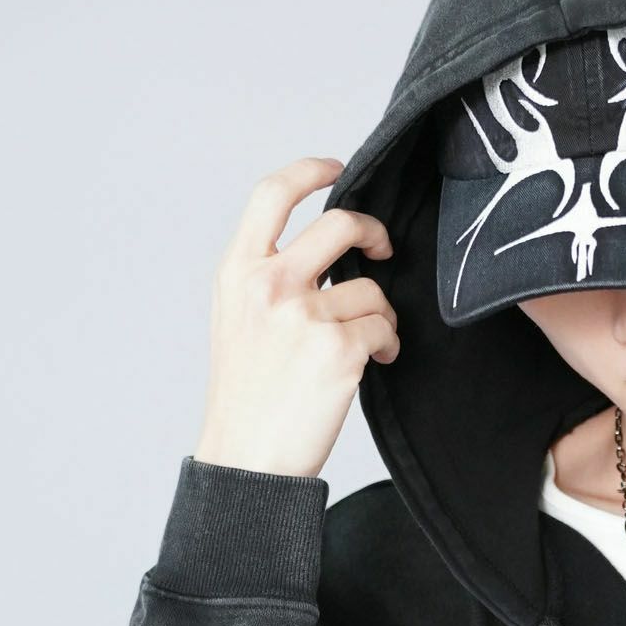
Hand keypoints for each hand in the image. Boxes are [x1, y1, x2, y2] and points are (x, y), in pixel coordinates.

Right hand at [193, 155, 399, 480]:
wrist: (249, 456)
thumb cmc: (248, 394)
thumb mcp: (237, 318)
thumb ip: (269, 276)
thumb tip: (326, 248)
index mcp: (238, 270)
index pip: (273, 192)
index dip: (312, 170)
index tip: (339, 169)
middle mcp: (269, 283)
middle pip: (341, 223)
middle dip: (374, 231)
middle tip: (384, 248)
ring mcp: (305, 315)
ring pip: (372, 289)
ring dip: (380, 315)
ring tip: (366, 346)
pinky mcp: (340, 349)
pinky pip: (385, 328)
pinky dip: (388, 346)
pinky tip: (372, 365)